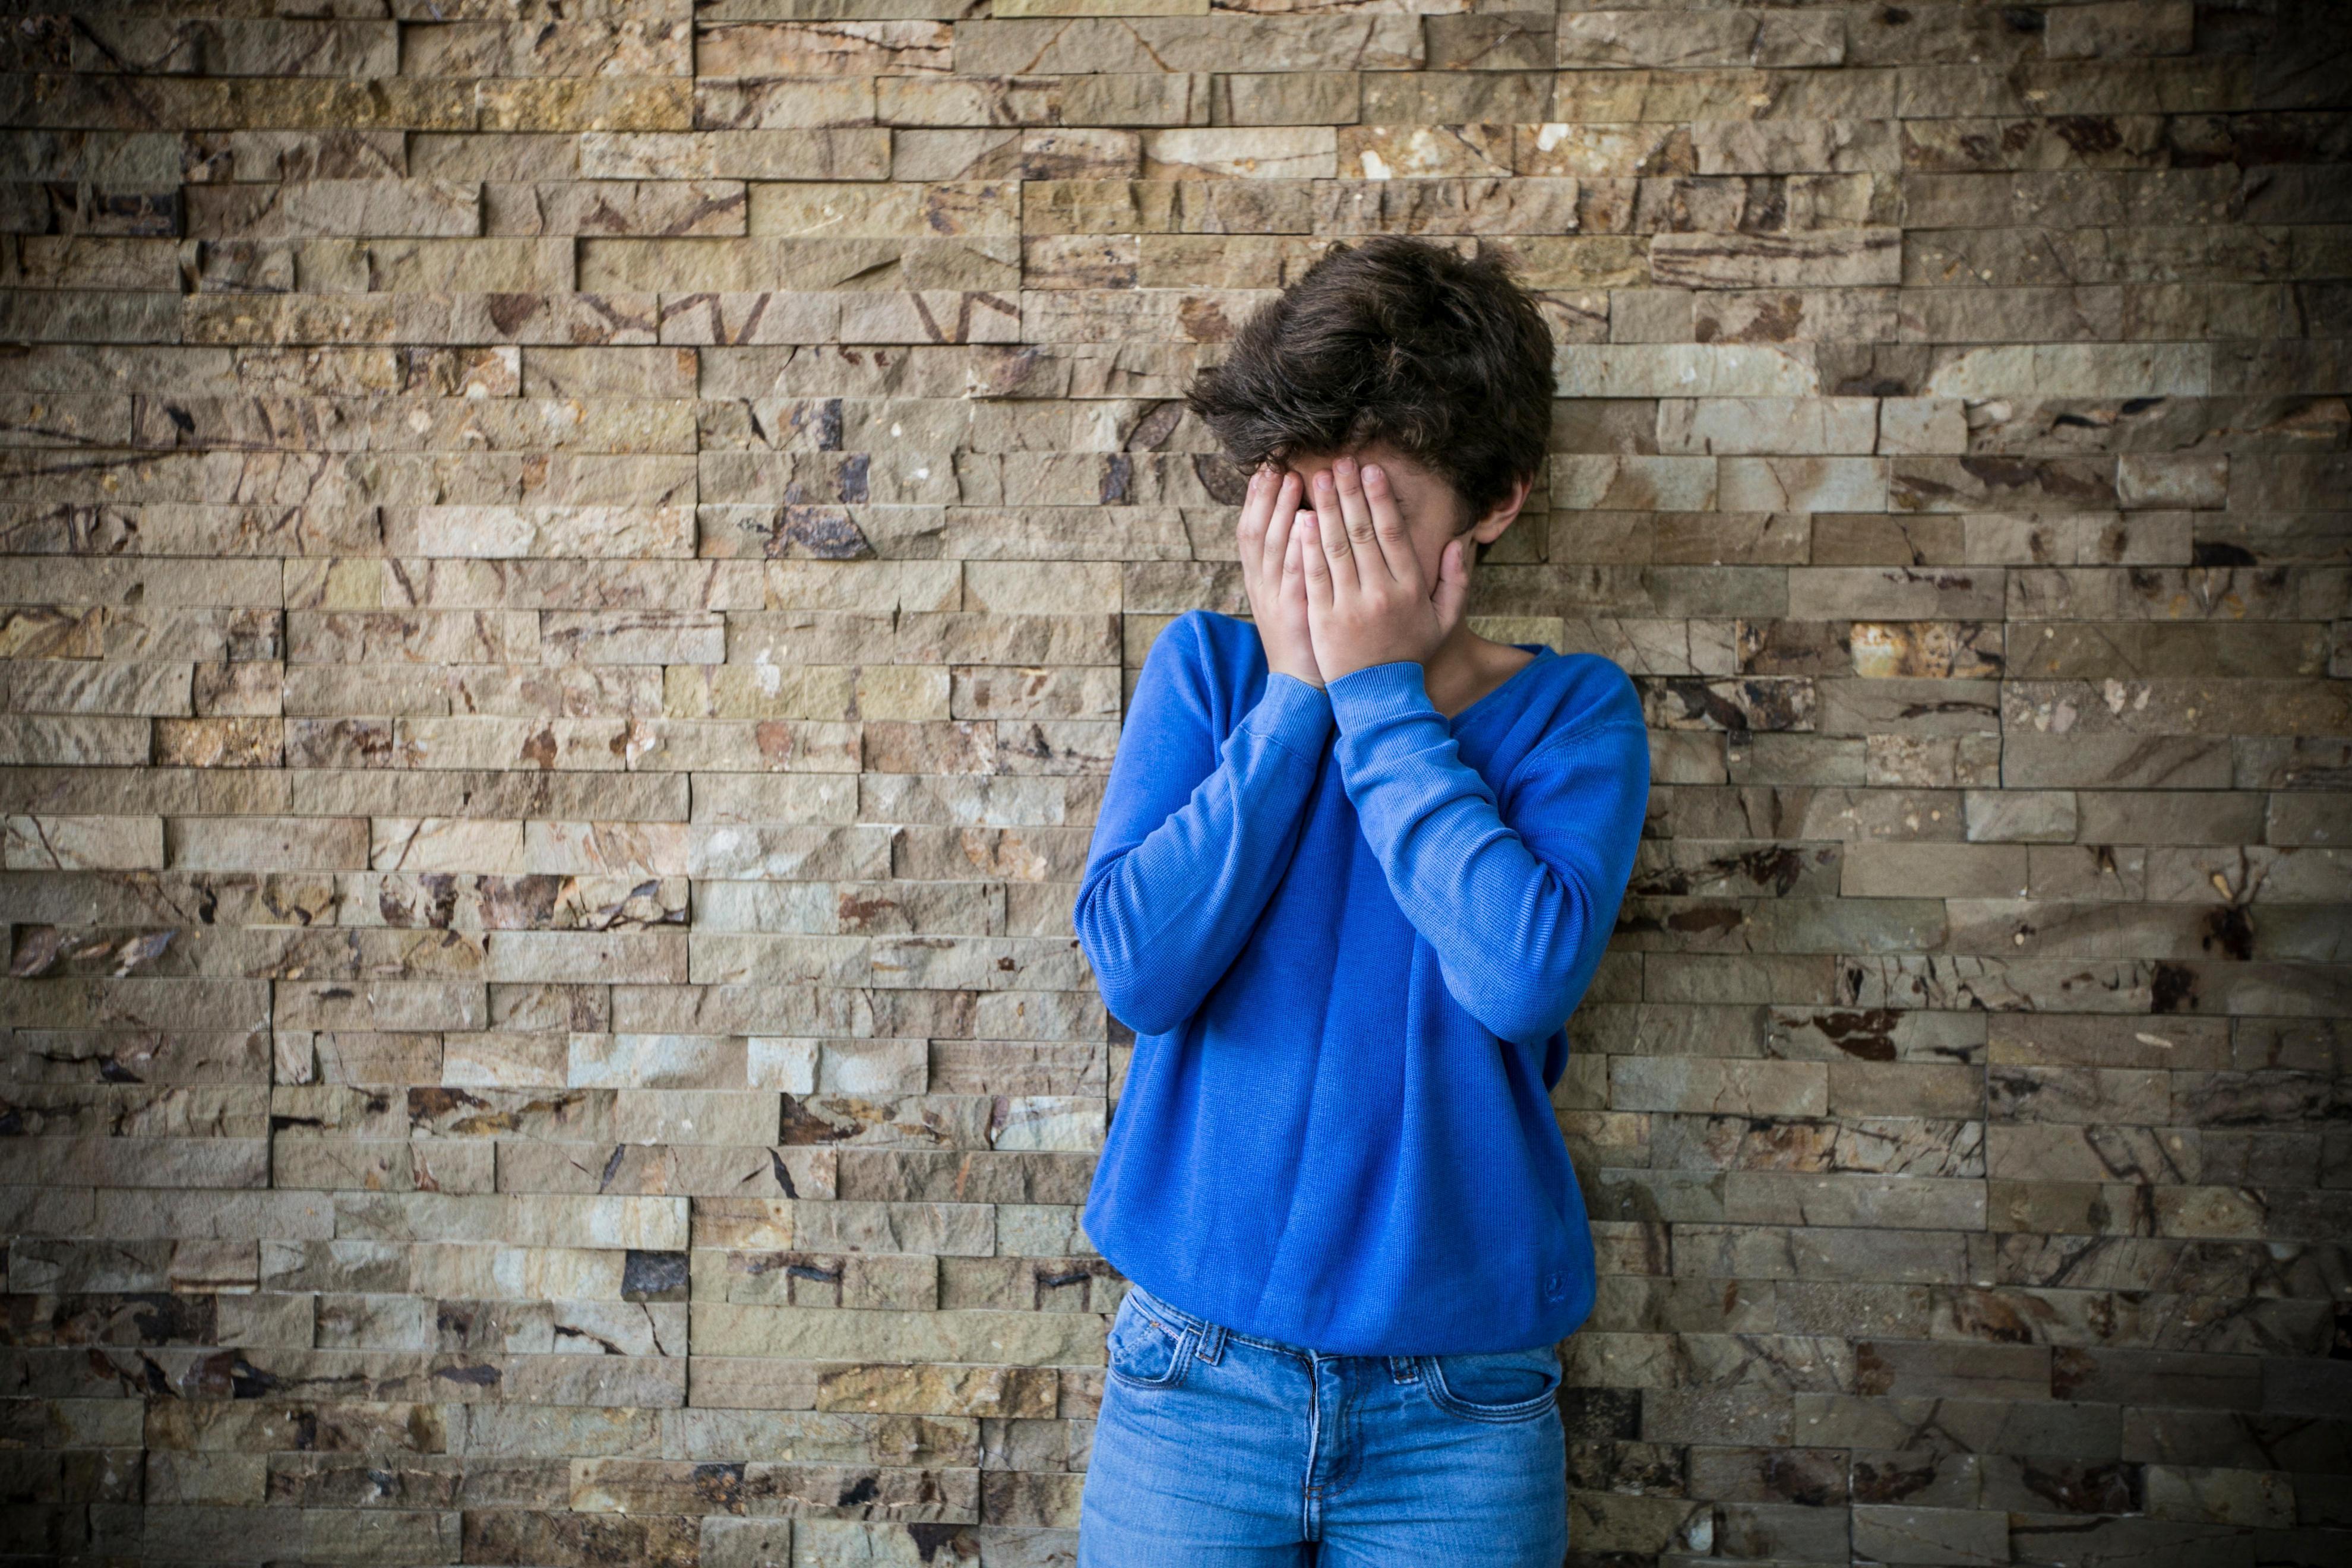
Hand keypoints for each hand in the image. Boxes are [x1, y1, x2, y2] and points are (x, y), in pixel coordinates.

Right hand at [1236, 464, 1322, 688]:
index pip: (1249, 531)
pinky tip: (1305, 524)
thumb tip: (1298, 522)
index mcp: (1259, 580)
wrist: (1301, 685)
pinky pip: (1293, 576)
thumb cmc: (1303, 636)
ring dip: (1281, 511)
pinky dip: (1296, 548)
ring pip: (1272, 547)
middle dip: (1265, 496)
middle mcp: (1262, 586)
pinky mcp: (1295, 613)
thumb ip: (1288, 562)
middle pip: (1255, 532)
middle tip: (1278, 464)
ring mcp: (1276, 599)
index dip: (1255, 499)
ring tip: (1293, 481)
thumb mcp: (1286, 597)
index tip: (1265, 469)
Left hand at [1299, 455, 1467, 684]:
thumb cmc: (1411, 654)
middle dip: (1350, 493)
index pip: (1393, 533)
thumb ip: (1455, 581)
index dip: (1381, 498)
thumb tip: (1458, 543)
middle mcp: (1380, 592)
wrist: (1379, 697)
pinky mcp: (1323, 617)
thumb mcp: (1445, 621)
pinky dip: (1307, 545)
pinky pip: (1315, 574)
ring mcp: (1349, 604)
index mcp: (1410, 588)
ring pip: (1336, 547)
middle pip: (1363, 532)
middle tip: (1340, 462)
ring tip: (1317, 479)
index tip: (1371, 470)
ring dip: (1326, 509)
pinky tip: (1301, 519)